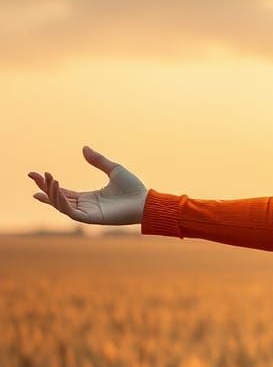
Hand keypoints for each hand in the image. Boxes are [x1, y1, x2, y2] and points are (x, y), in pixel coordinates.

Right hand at [28, 146, 148, 225]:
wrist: (145, 201)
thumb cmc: (133, 188)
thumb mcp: (114, 169)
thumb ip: (98, 161)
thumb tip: (84, 148)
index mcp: (89, 198)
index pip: (63, 192)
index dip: (49, 184)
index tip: (35, 174)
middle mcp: (86, 206)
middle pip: (58, 198)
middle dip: (44, 188)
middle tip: (33, 175)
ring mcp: (88, 213)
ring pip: (61, 205)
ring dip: (51, 192)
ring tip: (48, 179)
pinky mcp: (92, 218)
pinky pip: (71, 212)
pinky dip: (61, 201)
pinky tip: (56, 188)